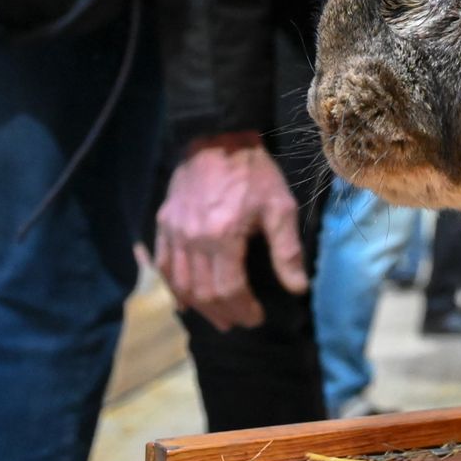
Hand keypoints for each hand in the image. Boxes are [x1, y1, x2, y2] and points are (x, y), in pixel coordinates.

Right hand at [154, 135, 308, 329]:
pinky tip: (185, 302)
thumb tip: (297, 289)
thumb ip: (286, 251)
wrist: (218, 138)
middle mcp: (192, 238)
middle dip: (223, 313)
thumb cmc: (254, 173)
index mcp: (223, 236)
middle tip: (239, 322)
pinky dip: (173, 288)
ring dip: (199, 307)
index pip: (229, 289)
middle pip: (203, 292)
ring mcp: (173, 231)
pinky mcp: (163, 223)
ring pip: (180, 284)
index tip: (257, 317)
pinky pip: (163, 265)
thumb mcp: (280, 207)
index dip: (244, 310)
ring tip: (218, 318)